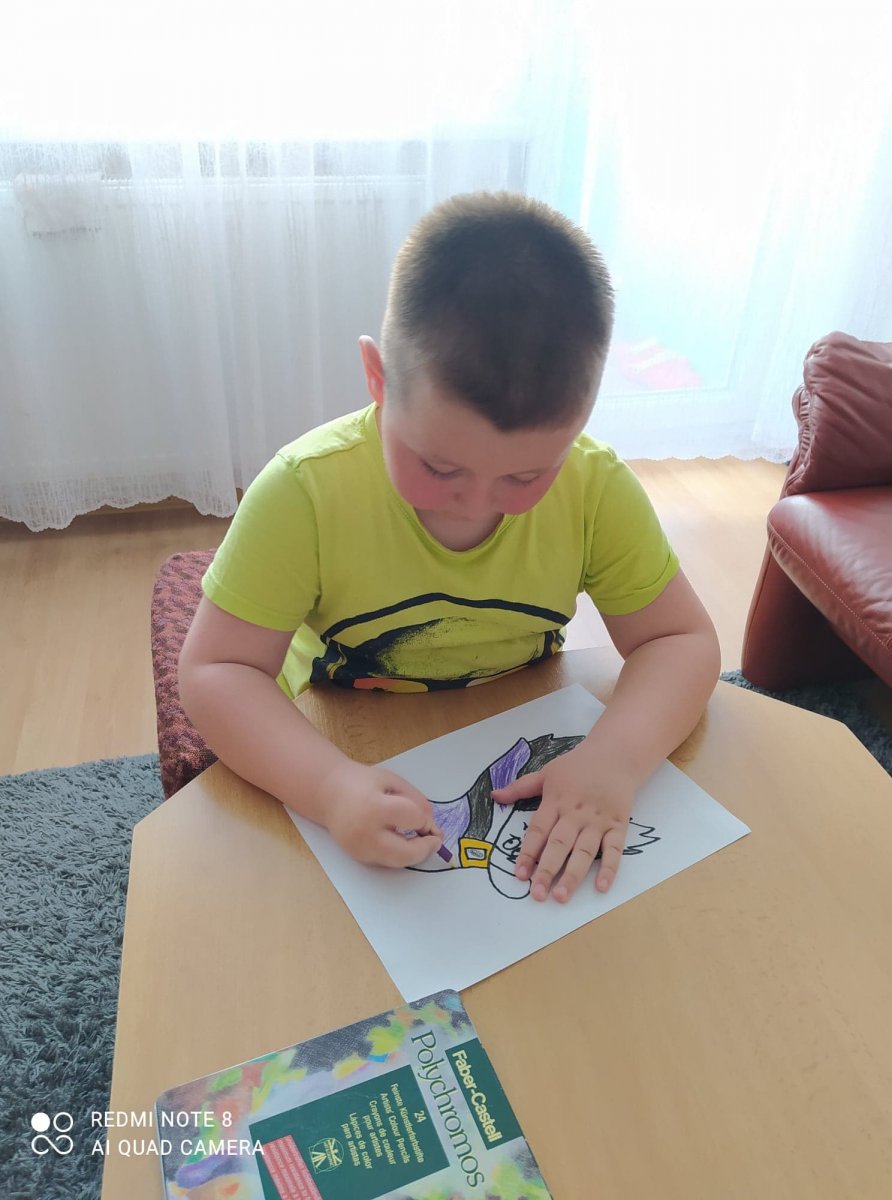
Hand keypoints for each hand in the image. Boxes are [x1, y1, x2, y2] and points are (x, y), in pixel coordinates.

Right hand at [323, 760, 442, 867]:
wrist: (327, 792)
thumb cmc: (362, 782)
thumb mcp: (392, 781)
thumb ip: (415, 799)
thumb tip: (431, 824)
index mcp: (374, 807)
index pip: (412, 819)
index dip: (426, 820)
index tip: (428, 818)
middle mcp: (366, 833)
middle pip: (406, 853)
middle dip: (426, 848)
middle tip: (436, 840)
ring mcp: (360, 849)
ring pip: (398, 862)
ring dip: (415, 853)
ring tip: (422, 840)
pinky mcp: (358, 857)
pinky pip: (387, 861)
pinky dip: (400, 853)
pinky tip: (404, 841)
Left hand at [491, 746, 633, 902]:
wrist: (616, 754)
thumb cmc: (578, 765)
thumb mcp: (547, 772)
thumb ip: (520, 788)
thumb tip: (494, 796)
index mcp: (555, 801)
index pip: (538, 831)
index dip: (527, 853)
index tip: (519, 874)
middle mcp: (575, 813)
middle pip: (559, 845)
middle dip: (547, 870)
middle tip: (537, 894)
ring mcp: (598, 821)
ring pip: (584, 851)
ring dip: (572, 875)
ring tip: (561, 896)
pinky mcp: (618, 825)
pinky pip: (614, 849)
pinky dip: (609, 868)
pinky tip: (601, 887)